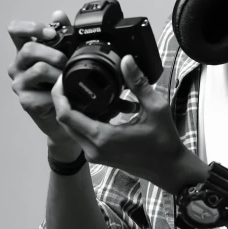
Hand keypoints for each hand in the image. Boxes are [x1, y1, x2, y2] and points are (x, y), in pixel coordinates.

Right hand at [7, 10, 80, 151]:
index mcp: (25, 51)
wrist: (67, 114)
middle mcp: (18, 66)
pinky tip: (65, 94)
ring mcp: (20, 84)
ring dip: (59, 72)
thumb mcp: (65, 56)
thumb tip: (59, 14)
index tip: (50, 33)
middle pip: (29, 49)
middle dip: (53, 53)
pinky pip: (44, 91)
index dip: (31, 27)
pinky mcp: (26, 101)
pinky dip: (59, 91)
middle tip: (67, 61)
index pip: (15, 30)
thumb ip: (62, 35)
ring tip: (69, 78)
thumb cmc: (63, 83)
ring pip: (39, 69)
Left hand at [51, 55, 191, 193]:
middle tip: (73, 80)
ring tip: (91, 92)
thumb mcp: (155, 108)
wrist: (168, 168)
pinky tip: (106, 108)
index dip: (59, 94)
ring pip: (72, 128)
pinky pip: (83, 135)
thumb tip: (126, 60)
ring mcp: (94, 154)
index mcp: (103, 137)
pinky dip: (87, 120)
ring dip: (77, 110)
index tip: (64, 78)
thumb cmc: (164, 141)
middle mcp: (93, 148)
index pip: (65, 115)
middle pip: (64, 120)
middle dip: (64, 99)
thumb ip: (138, 83)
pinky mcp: (98, 156)